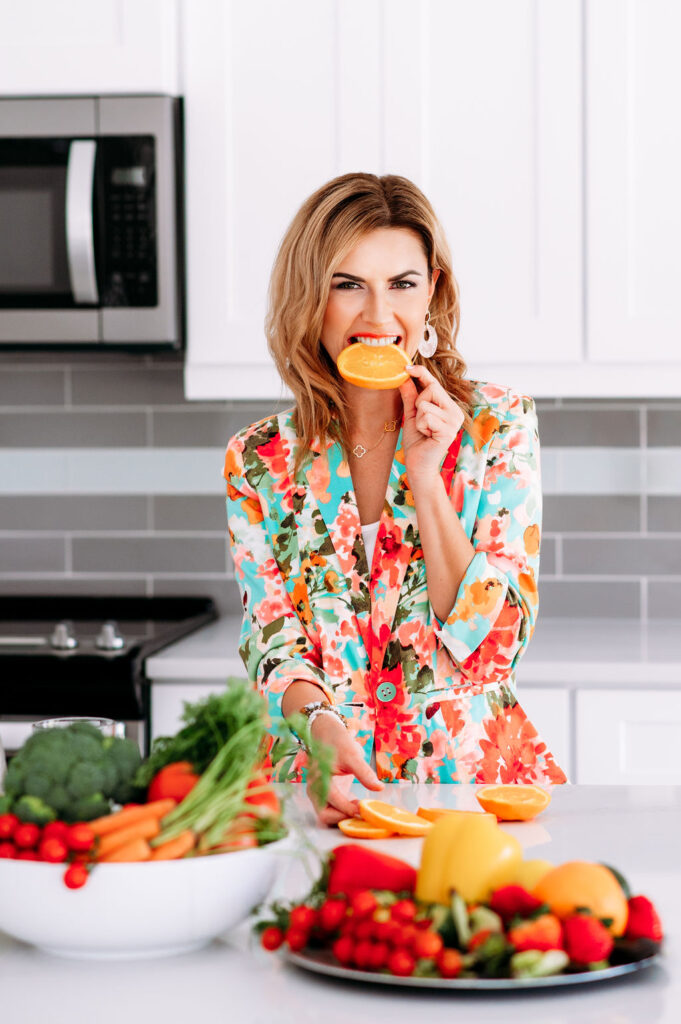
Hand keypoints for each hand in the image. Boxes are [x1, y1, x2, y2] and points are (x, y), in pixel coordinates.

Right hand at [306, 713, 382, 826]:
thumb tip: (379, 788)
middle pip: (324, 815)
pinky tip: (358, 805)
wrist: (327, 733)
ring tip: (362, 809)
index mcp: (318, 778)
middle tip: (363, 813)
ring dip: (344, 817)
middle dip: (343, 818)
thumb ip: (364, 772)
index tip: (364, 810)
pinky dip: (344, 813)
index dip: (347, 808)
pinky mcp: (327, 795)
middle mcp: (316, 789)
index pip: (331, 800)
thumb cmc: (337, 742)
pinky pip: (333, 810)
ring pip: (327, 816)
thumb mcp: (352, 754)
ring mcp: (320, 793)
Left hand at [399, 364, 464, 484]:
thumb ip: (410, 397)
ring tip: (424, 431)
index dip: (422, 373)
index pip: (435, 384)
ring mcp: (454, 421)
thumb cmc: (417, 442)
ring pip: (426, 403)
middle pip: (432, 389)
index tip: (407, 366)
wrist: (418, 465)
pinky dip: (421, 426)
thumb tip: (404, 377)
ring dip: (419, 418)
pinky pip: (426, 416)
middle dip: (419, 403)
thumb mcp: (412, 415)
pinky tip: (427, 436)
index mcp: (448, 407)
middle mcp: (455, 412)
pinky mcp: (449, 430)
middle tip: (421, 421)